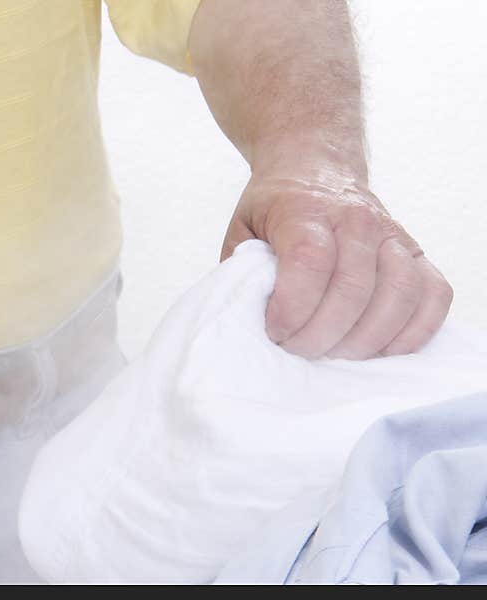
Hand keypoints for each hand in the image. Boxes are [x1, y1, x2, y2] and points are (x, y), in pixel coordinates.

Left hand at [221, 165, 452, 359]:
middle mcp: (357, 220)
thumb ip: (241, 271)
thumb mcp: (242, 229)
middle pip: (353, 288)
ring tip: (332, 354)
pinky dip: (413, 331)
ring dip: (364, 340)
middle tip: (296, 350)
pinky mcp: (417, 252)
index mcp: (306, 211)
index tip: (275, 331)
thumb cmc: (275, 208)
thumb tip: (245, 320)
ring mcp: (393, 235)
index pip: (310, 261)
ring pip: (398, 295)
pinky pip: (434, 295)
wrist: (314, 168)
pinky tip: (379, 349)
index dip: (293, 307)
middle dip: (321, 335)